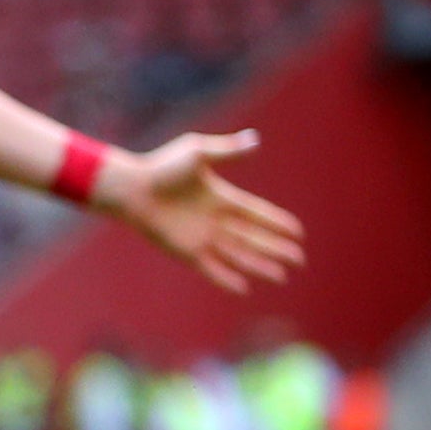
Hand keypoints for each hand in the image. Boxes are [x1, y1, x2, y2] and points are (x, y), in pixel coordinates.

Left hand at [98, 129, 305, 290]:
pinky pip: (210, 268)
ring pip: (238, 256)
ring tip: (282, 277)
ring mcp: (201, 237)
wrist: (131, 188)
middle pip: (254, 239)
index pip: (257, 214)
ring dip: (259, 266)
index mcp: (222, 198)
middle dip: (277, 250)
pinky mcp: (185, 251)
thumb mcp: (198, 153)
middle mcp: (216, 221)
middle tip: (299, 261)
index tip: (298, 233)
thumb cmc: (162, 167)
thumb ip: (227, 151)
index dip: (278, 223)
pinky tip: (244, 289)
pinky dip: (226, 278)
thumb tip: (255, 140)